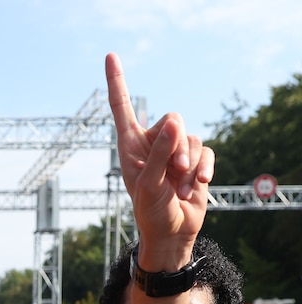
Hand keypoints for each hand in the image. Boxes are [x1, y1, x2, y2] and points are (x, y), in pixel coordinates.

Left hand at [106, 53, 213, 266]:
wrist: (171, 232)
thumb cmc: (151, 211)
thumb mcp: (150, 183)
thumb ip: (160, 153)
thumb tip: (173, 122)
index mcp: (129, 144)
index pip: (122, 107)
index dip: (117, 81)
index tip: (110, 56)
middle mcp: (151, 143)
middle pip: (173, 118)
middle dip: (178, 142)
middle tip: (176, 169)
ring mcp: (174, 152)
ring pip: (191, 136)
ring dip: (190, 162)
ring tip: (182, 185)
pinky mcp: (195, 161)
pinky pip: (207, 151)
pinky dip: (204, 168)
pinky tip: (198, 186)